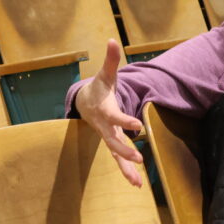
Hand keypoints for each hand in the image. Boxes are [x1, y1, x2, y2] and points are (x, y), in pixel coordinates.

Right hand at [74, 39, 144, 185]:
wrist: (84, 103)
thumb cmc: (98, 88)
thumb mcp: (106, 74)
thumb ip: (110, 60)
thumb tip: (113, 40)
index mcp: (104, 110)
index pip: (115, 116)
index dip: (125, 120)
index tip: (137, 124)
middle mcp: (105, 127)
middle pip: (113, 140)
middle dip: (125, 150)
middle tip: (138, 158)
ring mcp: (107, 137)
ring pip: (115, 155)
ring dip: (125, 169)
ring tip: (137, 183)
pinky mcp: (112, 143)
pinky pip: (119, 160)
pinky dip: (127, 171)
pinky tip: (137, 184)